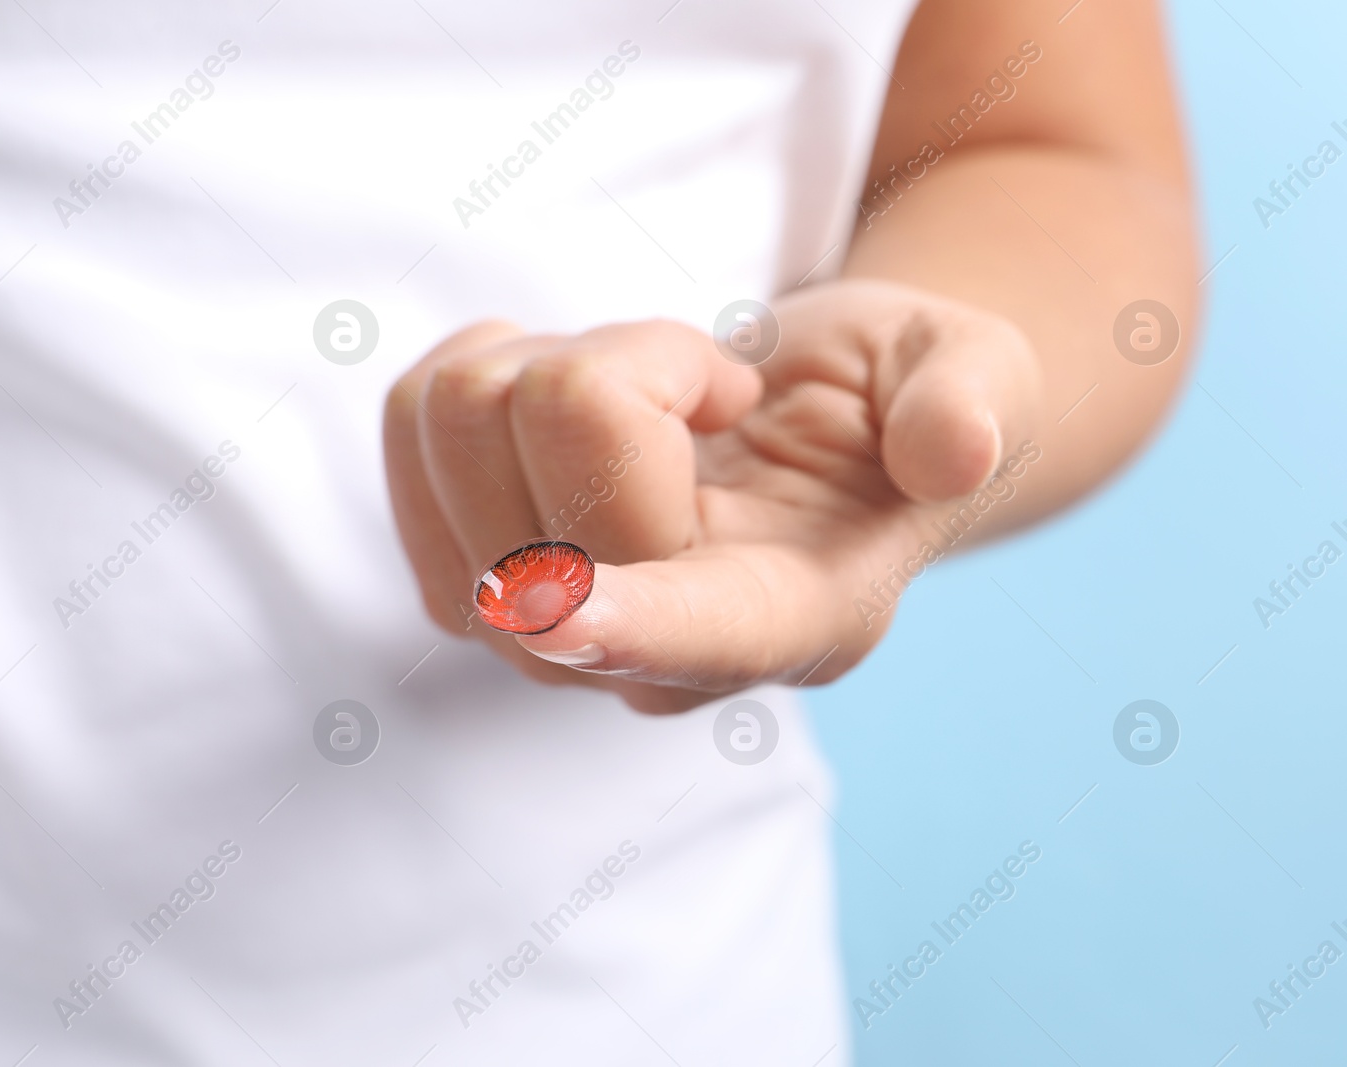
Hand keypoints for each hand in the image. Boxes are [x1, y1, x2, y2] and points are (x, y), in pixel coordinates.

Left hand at [383, 279, 1041, 712]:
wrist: (813, 425)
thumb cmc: (897, 398)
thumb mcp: (974, 374)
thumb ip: (969, 403)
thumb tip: (950, 449)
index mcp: (795, 616)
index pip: (698, 635)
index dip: (626, 618)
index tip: (551, 607)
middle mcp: (653, 656)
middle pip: (560, 459)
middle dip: (639, 363)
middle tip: (719, 391)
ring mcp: (541, 636)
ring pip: (466, 421)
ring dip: (562, 356)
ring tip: (653, 396)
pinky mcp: (461, 574)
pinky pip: (413, 415)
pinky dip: (488, 360)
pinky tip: (565, 395)